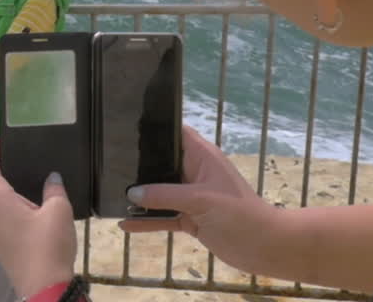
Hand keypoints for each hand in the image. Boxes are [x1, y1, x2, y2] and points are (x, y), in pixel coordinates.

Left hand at [0, 138, 75, 297]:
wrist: (45, 289)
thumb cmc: (48, 246)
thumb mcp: (59, 211)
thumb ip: (54, 189)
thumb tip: (52, 178)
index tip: (8, 139)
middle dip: (3, 164)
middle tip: (27, 156)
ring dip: (9, 185)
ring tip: (35, 178)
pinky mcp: (2, 243)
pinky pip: (2, 214)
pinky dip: (13, 203)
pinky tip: (36, 205)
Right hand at [120, 125, 285, 275]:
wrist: (263, 246)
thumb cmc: (238, 213)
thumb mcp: (200, 199)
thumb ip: (165, 195)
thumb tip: (132, 192)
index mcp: (201, 156)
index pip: (175, 133)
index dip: (154, 128)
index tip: (126, 127)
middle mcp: (194, 172)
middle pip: (162, 163)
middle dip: (139, 165)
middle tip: (109, 162)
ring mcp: (192, 197)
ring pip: (160, 192)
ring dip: (141, 196)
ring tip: (111, 194)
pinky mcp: (190, 218)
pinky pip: (164, 216)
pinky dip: (147, 220)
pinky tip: (126, 224)